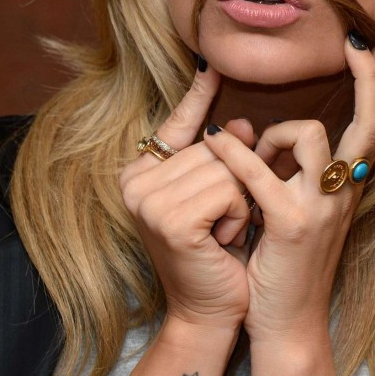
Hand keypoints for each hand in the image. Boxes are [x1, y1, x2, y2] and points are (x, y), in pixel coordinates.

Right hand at [118, 63, 271, 331]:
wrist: (211, 311)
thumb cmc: (217, 253)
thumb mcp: (218, 197)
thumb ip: (222, 157)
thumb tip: (241, 122)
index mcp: (139, 174)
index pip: (176, 124)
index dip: (198, 97)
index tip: (211, 64)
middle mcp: (133, 184)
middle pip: (213, 146)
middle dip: (233, 182)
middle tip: (221, 221)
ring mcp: (148, 202)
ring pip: (225, 167)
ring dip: (239, 202)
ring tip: (222, 232)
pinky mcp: (171, 221)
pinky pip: (229, 190)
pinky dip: (238, 215)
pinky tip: (222, 241)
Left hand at [202, 34, 374, 342]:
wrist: (288, 325)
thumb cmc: (289, 267)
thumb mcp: (308, 216)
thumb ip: (305, 176)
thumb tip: (282, 134)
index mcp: (349, 189)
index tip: (372, 51)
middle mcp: (345, 194)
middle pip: (372, 123)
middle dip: (371, 79)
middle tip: (359, 45)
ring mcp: (320, 208)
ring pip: (310, 135)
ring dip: (276, 130)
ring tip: (255, 150)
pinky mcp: (288, 224)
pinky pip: (258, 172)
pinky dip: (233, 153)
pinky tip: (216, 142)